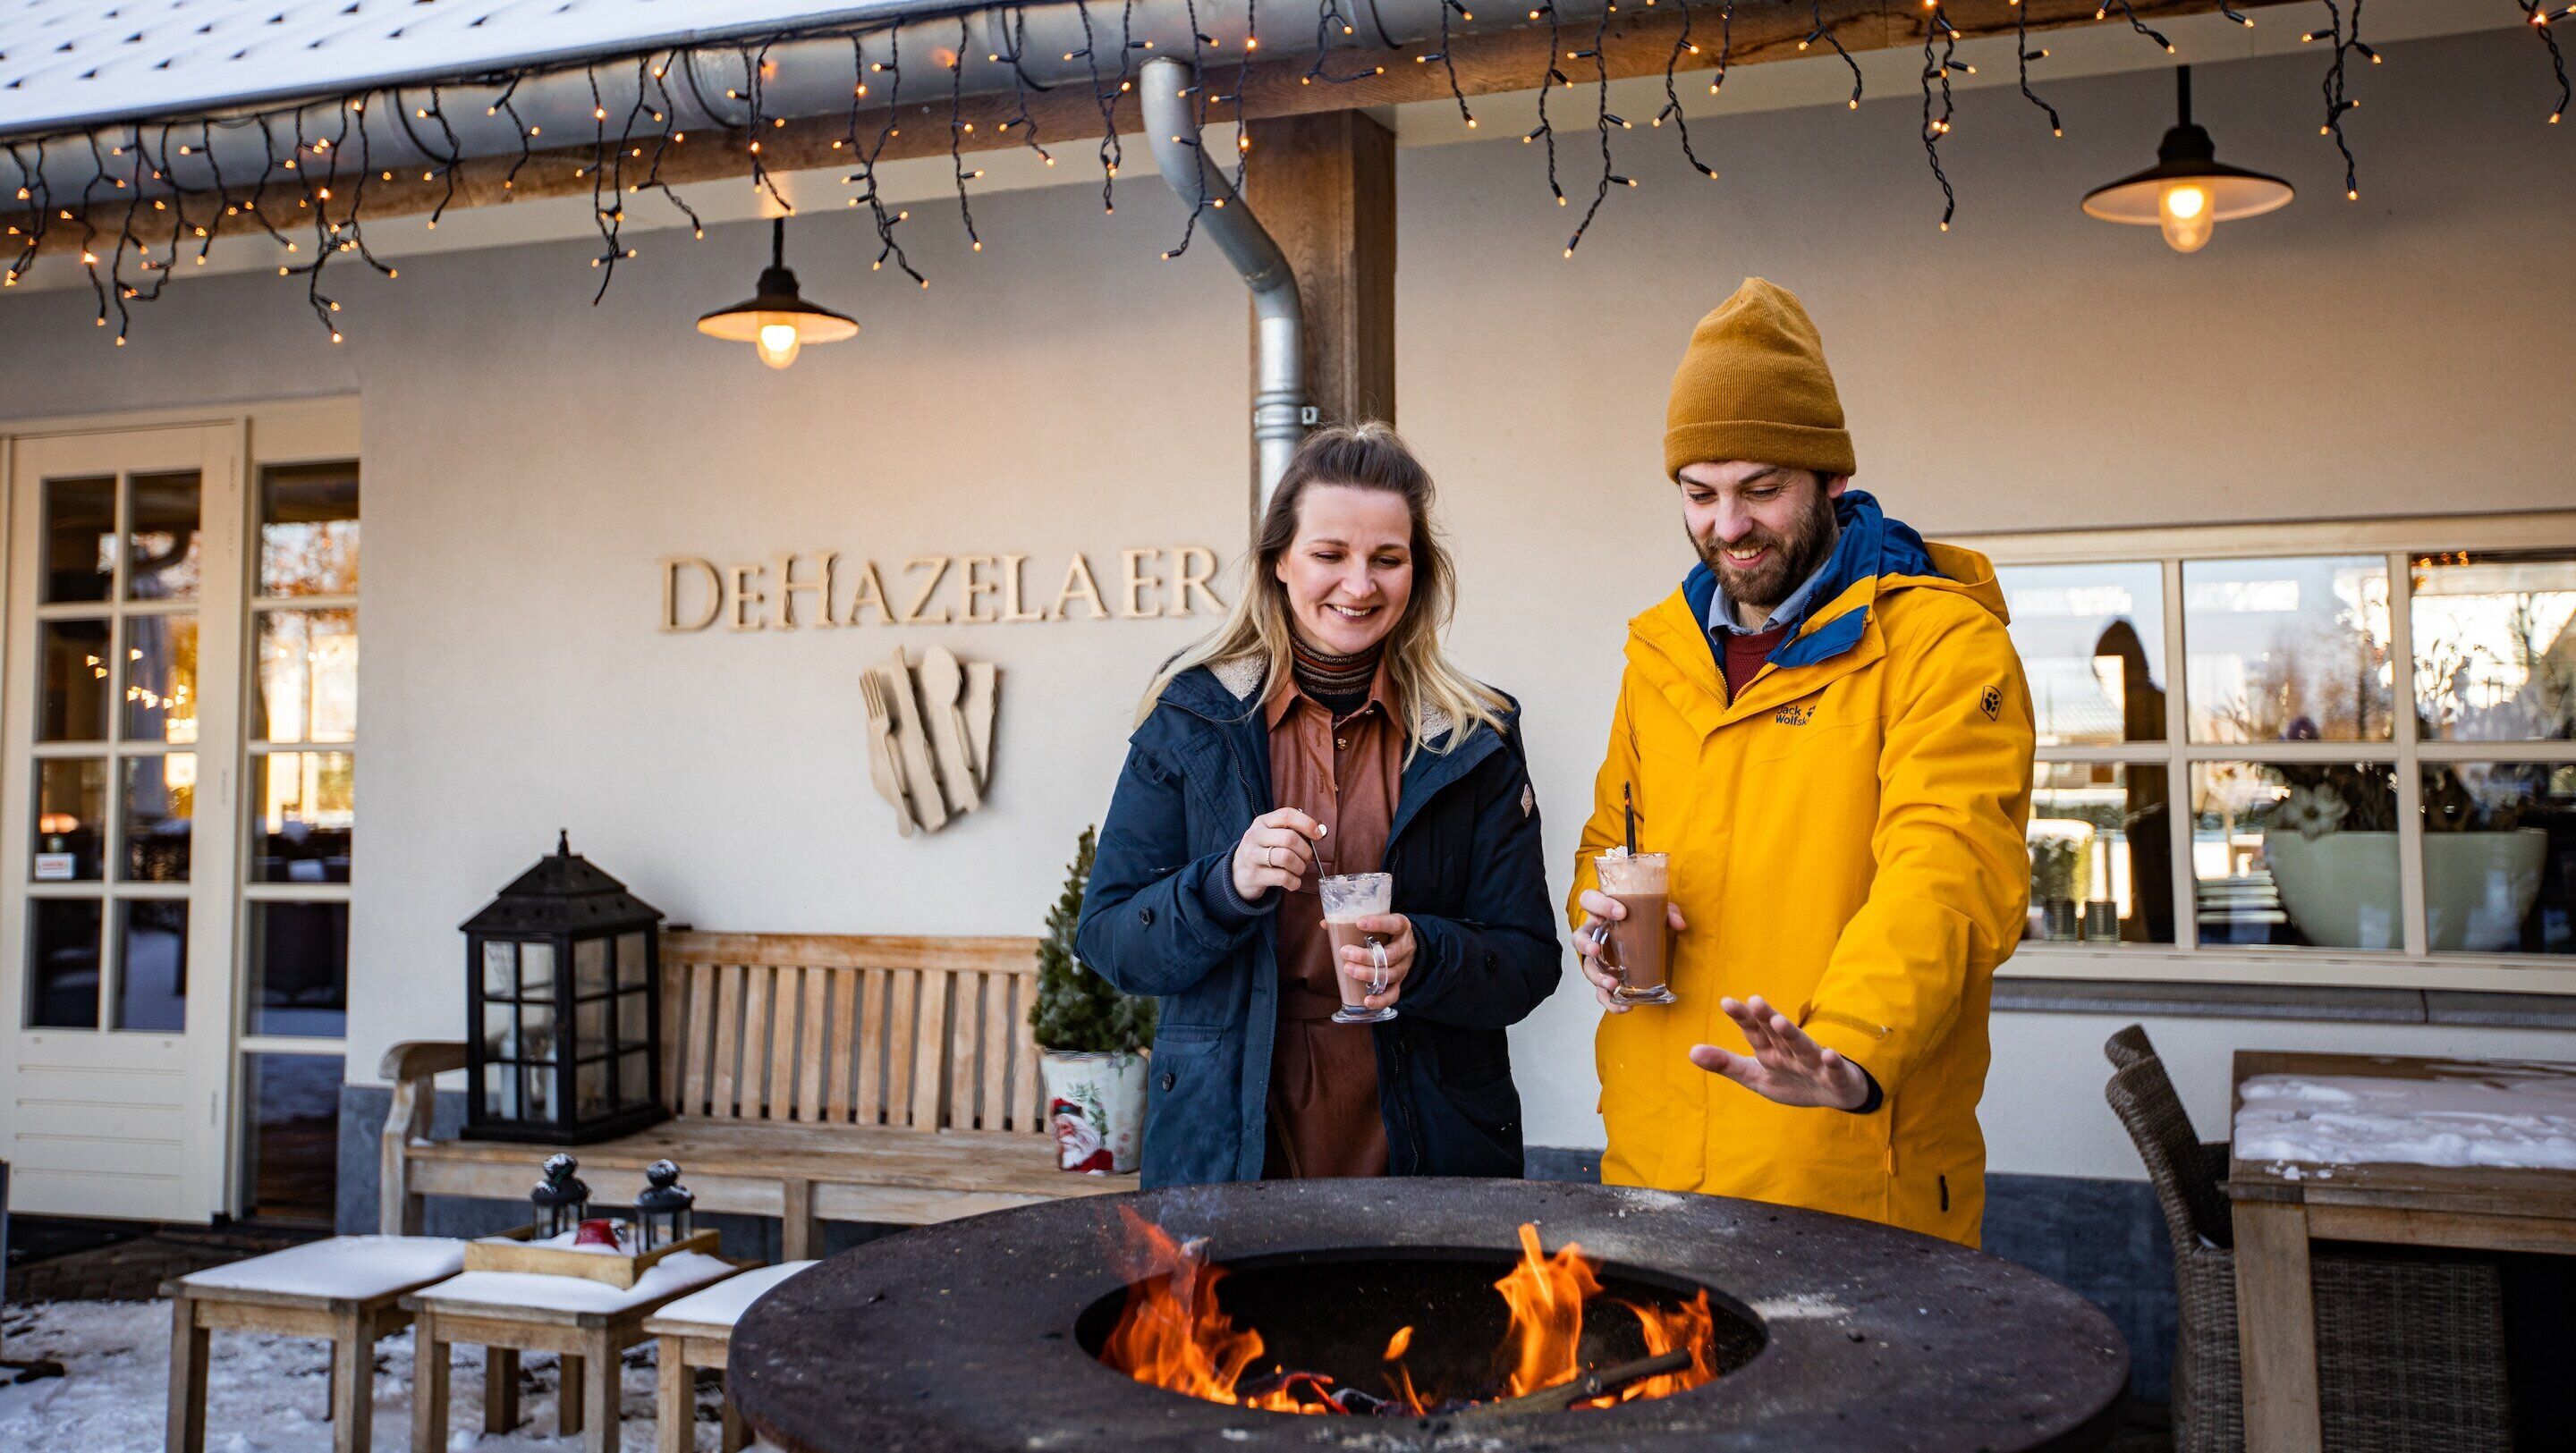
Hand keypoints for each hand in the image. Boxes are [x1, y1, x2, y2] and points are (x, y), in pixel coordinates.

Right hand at [1232, 809, 1325, 902]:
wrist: (1237, 874)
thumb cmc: (1262, 852)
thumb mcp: (1270, 835)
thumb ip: (1290, 831)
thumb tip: (1319, 832)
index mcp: (1262, 822)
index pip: (1287, 815)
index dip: (1307, 824)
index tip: (1317, 835)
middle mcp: (1255, 836)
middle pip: (1289, 838)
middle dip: (1305, 851)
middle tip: (1307, 858)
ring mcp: (1252, 856)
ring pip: (1286, 857)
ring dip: (1300, 867)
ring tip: (1298, 870)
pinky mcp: (1254, 875)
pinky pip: (1282, 877)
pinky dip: (1294, 881)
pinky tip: (1293, 882)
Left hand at [1334, 914, 1414, 1010]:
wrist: (1407, 947)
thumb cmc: (1387, 932)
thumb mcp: (1378, 922)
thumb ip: (1354, 921)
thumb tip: (1325, 924)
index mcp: (1402, 928)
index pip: (1394, 924)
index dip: (1378, 924)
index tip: (1359, 923)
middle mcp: (1405, 948)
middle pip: (1390, 955)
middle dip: (1366, 956)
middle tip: (1345, 952)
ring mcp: (1403, 967)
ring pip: (1389, 974)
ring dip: (1368, 974)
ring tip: (1348, 970)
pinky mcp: (1400, 982)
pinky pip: (1393, 994)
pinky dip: (1381, 1000)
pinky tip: (1367, 1001)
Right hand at [1574, 888, 1687, 1013]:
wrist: (1646, 940)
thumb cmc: (1643, 921)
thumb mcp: (1656, 912)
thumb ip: (1668, 913)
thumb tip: (1679, 923)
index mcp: (1602, 912)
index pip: (1590, 901)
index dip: (1600, 905)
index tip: (1621, 912)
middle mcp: (1595, 935)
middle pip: (1579, 937)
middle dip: (1585, 945)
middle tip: (1596, 950)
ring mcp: (1598, 959)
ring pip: (1588, 967)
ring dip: (1597, 977)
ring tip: (1612, 984)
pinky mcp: (1606, 978)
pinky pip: (1601, 992)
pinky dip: (1611, 1002)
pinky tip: (1624, 1007)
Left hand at [1687, 995, 1870, 1108]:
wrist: (1833, 1093)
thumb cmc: (1791, 1080)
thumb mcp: (1755, 1076)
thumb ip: (1726, 1064)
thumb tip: (1691, 1051)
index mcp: (1770, 1050)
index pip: (1754, 1031)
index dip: (1742, 1018)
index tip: (1727, 1002)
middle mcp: (1790, 1051)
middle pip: (1776, 1033)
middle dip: (1766, 1018)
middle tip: (1754, 1001)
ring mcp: (1813, 1062)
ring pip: (1802, 1046)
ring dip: (1792, 1034)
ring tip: (1780, 1021)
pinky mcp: (1835, 1076)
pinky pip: (1833, 1070)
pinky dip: (1832, 1063)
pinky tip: (1829, 1054)